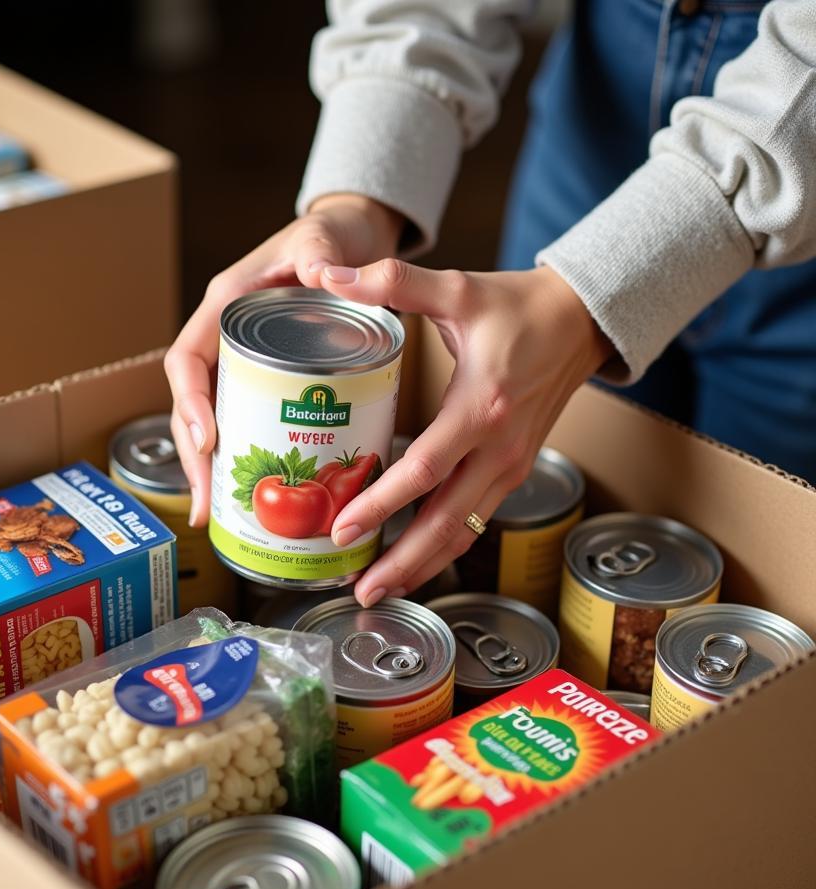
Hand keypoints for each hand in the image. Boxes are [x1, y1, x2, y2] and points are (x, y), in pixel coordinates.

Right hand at [164, 195, 403, 524]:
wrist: (351, 240)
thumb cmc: (333, 236)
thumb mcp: (324, 237)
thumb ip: (321, 249)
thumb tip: (321, 271)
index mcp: (225, 305)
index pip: (188, 359)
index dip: (192, 402)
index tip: (208, 439)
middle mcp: (224, 339)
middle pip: (193, 405)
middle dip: (194, 456)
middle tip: (206, 503)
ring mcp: (244, 364)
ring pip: (213, 421)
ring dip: (209, 469)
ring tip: (216, 513)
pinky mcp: (267, 381)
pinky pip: (244, 422)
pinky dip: (242, 460)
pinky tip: (249, 496)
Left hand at [317, 260, 613, 606]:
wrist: (581, 319)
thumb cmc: (519, 307)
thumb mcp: (458, 288)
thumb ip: (394, 283)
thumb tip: (331, 275)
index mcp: (482, 406)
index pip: (424, 469)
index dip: (381, 504)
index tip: (344, 528)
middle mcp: (500, 448)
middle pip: (446, 522)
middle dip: (402, 562)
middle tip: (359, 590)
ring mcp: (511, 466)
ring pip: (465, 530)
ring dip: (423, 565)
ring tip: (380, 589)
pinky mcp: (514, 471)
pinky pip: (476, 519)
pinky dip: (445, 546)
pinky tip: (415, 559)